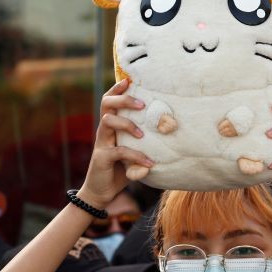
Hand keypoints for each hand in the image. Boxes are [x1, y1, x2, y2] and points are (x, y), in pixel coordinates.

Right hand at [80, 79, 152, 207]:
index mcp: (110, 126)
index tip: (129, 80)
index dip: (117, 89)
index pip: (109, 101)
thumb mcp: (132, 152)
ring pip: (108, 121)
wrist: (101, 192)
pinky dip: (136, 156)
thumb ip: (144, 143)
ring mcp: (101, 143)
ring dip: (127, 123)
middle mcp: (104, 131)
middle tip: (142, 104)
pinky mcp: (102, 158)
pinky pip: (119, 151)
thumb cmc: (120, 169)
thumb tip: (170, 133)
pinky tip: (149, 164)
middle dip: (123, 99)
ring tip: (142, 134)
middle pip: (106, 104)